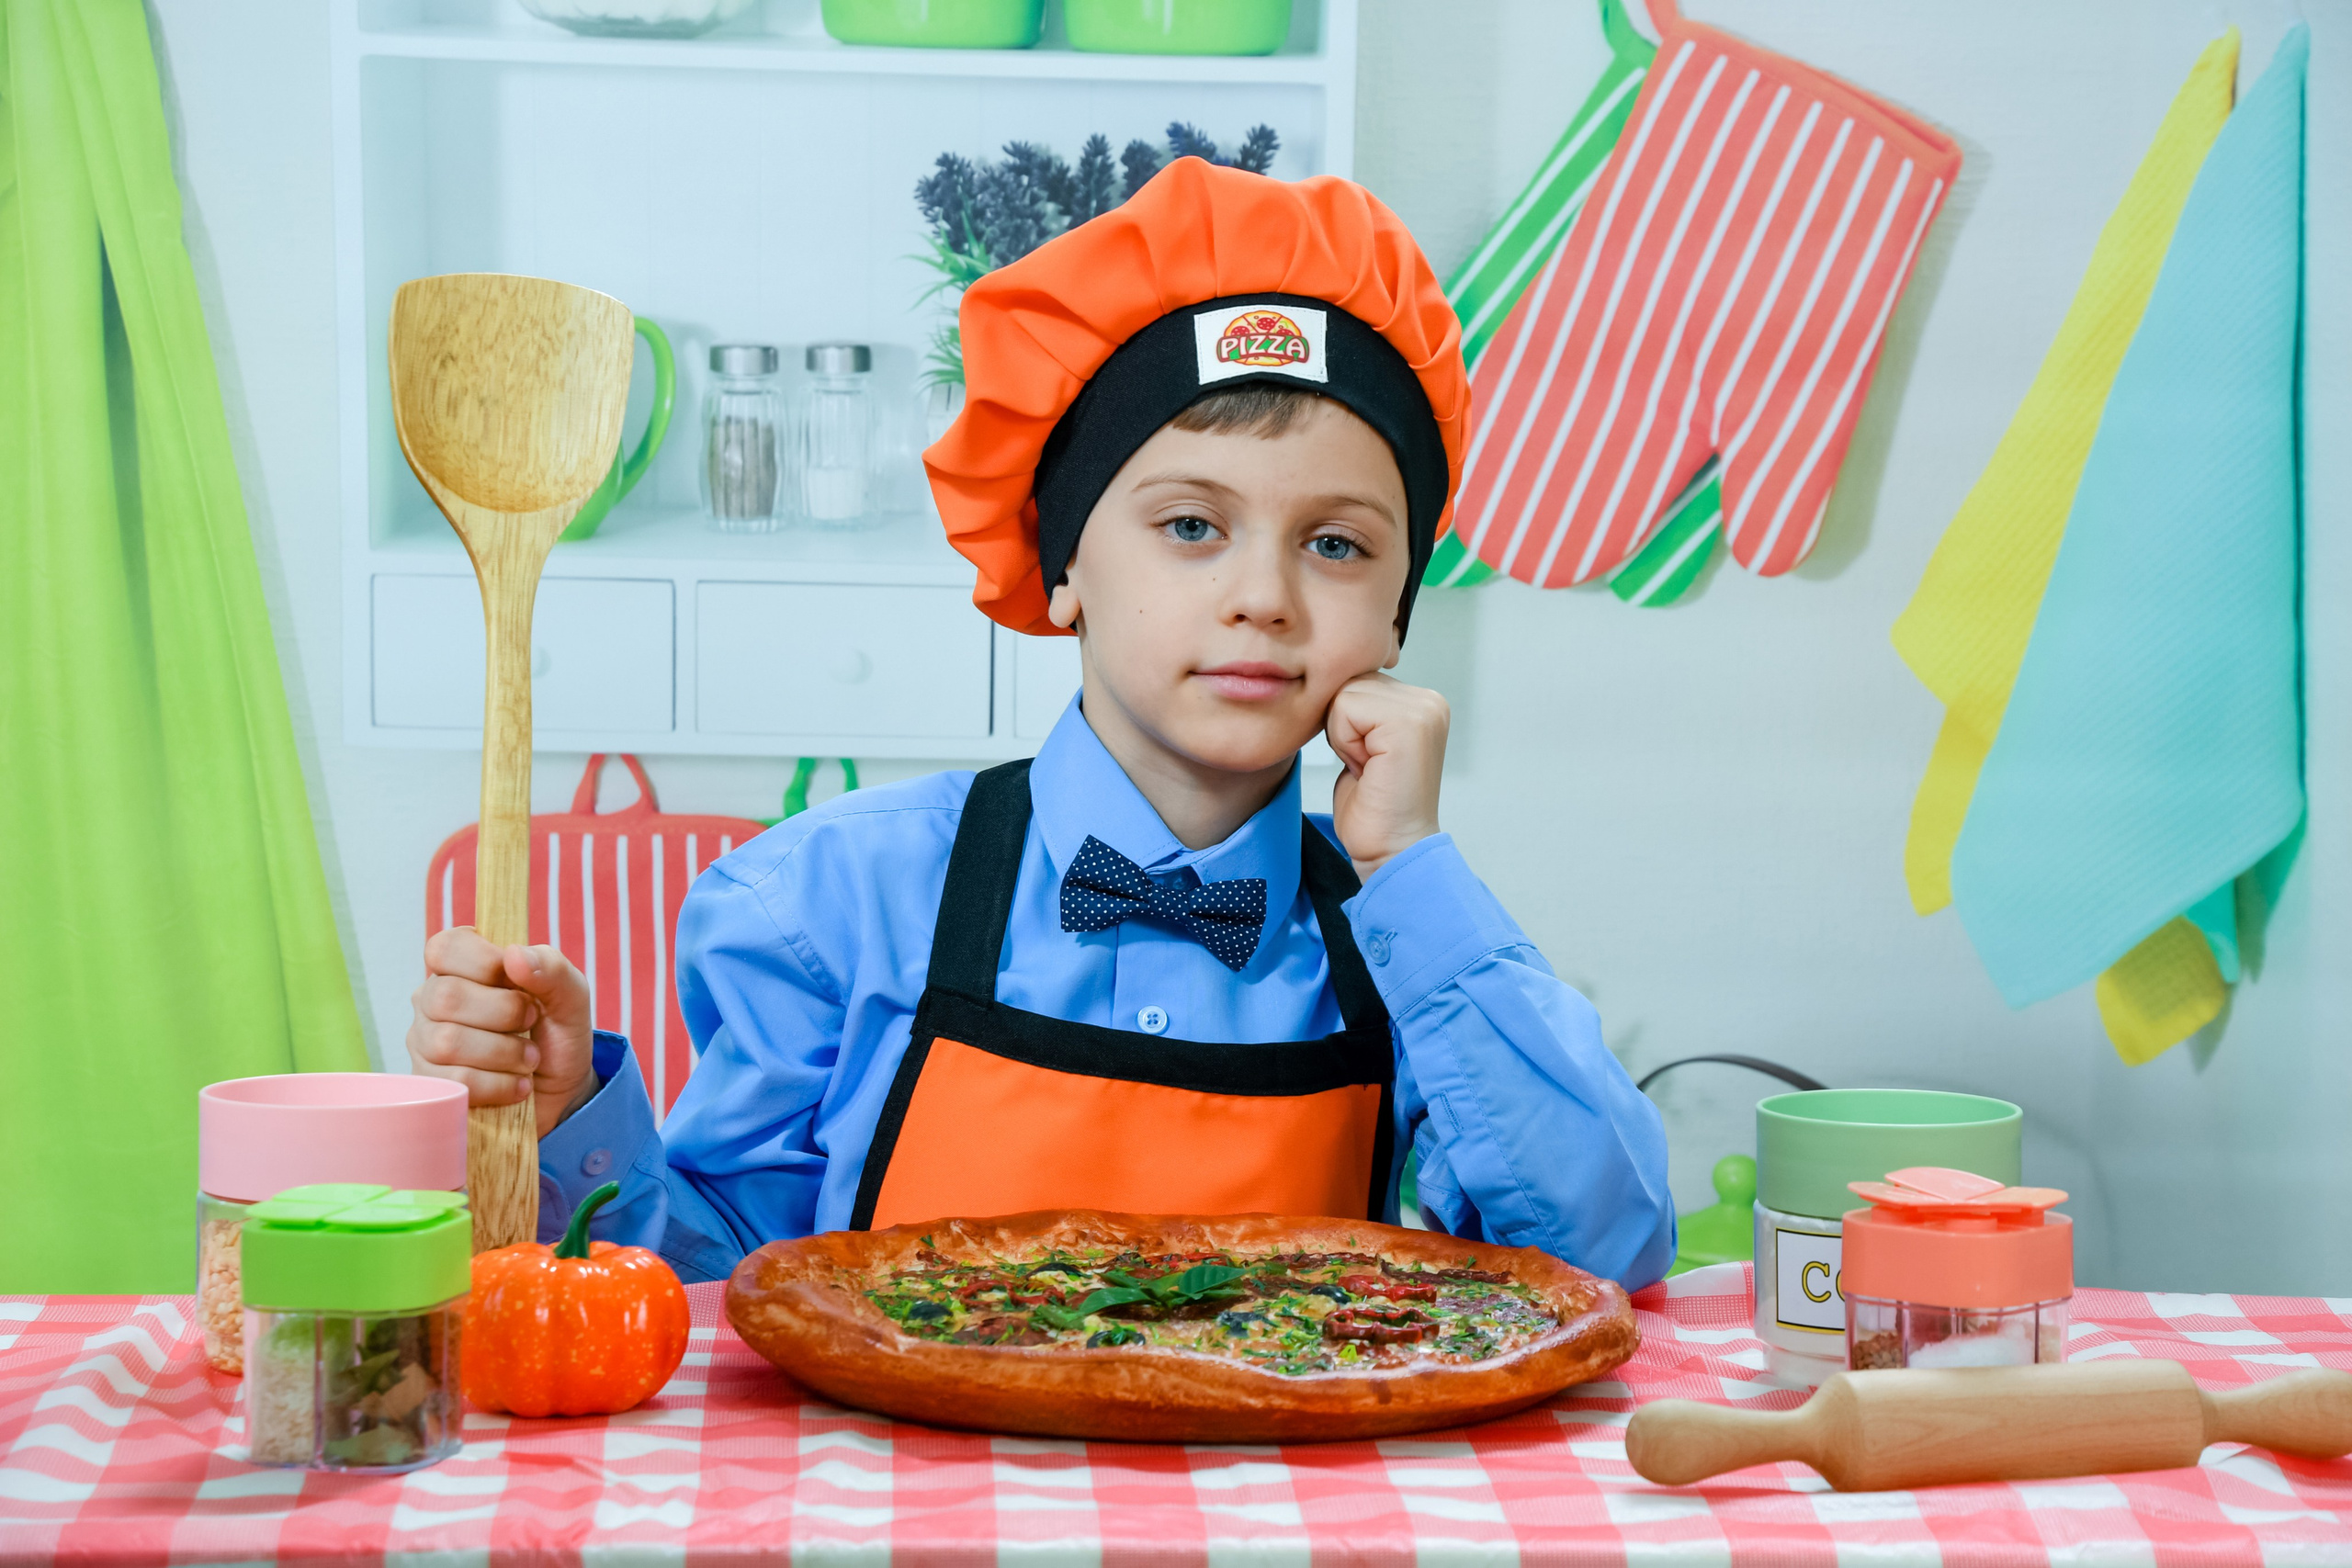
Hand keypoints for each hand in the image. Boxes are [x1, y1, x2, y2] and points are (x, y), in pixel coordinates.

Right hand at [406, 927, 599, 1137]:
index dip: (483, 963)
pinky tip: (518, 1084)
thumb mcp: (570, 995)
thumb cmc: (556, 1032)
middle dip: (504, 1013)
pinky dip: (499, 1085)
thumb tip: (513, 955)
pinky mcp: (431, 1083)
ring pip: (447, 1043)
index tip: (517, 981)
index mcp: (462, 966)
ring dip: (505, 1053)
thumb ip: (551, 968)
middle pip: (445, 997)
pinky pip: (455, 1082)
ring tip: (530, 1058)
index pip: (444, 948)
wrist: (560, 1089)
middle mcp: (433, 999)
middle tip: (532, 1022)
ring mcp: (425, 1042)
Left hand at [1325, 672, 1447, 881]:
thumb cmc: (1374, 808)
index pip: (1357, 679)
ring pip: (1344, 694)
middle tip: (1368, 766)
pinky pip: (1345, 709)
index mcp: (1423, 702)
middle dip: (1344, 727)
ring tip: (1369, 768)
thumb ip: (1361, 708)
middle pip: (1349, 681)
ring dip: (1343, 736)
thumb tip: (1332, 679)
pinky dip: (1344, 743)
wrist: (1391, 851)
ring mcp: (1424, 710)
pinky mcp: (1409, 724)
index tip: (1369, 760)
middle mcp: (1430, 701)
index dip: (1346, 722)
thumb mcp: (1366, 742)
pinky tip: (1367, 769)